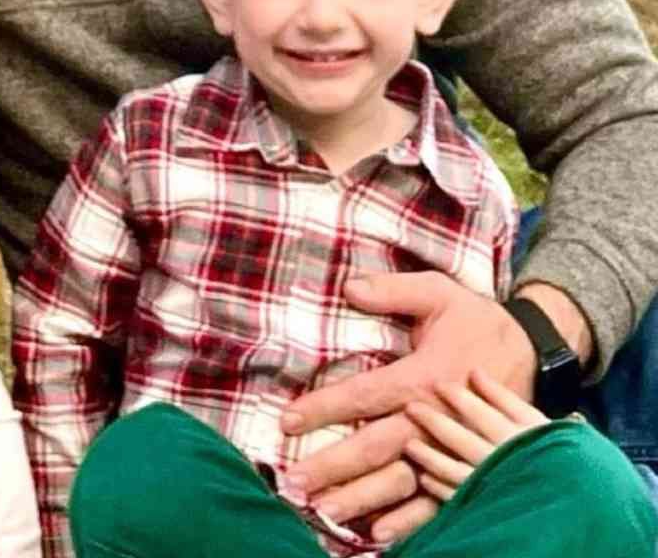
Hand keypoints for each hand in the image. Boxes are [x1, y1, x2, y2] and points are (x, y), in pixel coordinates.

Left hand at [284, 273, 535, 540]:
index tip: (287, 422)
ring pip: (403, 480)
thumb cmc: (476, 319)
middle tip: (295, 483)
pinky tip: (382, 533)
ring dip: (364, 498)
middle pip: (378, 447)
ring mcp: (454, 446)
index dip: (325, 408)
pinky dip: (411, 519)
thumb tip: (349, 288)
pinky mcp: (469, 462)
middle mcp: (437, 417)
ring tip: (327, 513)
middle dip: (335, 466)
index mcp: (425, 376)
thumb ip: (393, 290)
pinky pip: (439, 498)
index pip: (365, 395)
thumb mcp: (438, 293)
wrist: (534, 349)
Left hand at [405, 371, 549, 500]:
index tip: (438, 384)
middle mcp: (508, 464)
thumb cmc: (557, 454)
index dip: (460, 399)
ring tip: (409, 446)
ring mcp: (499, 489)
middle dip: (435, 424)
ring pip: (458, 473)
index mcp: (522, 440)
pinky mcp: (492, 512)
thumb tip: (474, 372)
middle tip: (411, 408)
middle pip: (464, 441)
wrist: (582, 501)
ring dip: (431, 458)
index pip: (485, 416)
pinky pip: (462, 501)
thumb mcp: (536, 422)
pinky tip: (425, 478)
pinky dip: (441, 489)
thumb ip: (505, 398)